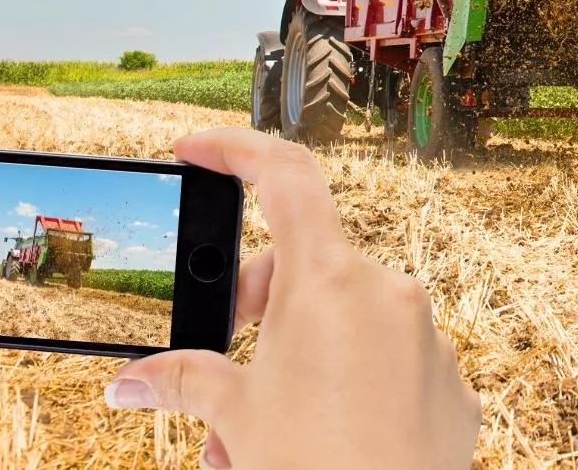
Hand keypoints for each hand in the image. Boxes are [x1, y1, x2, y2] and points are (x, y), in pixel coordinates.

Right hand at [102, 128, 480, 469]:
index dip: (235, 149)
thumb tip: (128, 382)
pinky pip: (392, 360)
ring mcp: (427, 339)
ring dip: (303, 347)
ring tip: (270, 414)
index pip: (283, 175)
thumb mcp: (236, 415)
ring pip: (348, 317)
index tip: (197, 149)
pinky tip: (331, 428)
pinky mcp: (449, 386)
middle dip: (261, 296)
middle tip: (233, 345)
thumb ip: (181, 380)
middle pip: (309, 259)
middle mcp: (388, 294)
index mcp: (329, 281)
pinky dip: (353, 378)